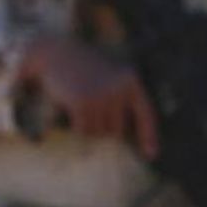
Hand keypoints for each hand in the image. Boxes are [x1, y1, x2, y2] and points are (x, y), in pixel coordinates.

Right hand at [17, 37, 157, 157]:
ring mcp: (102, 97)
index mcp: (131, 81)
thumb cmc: (82, 68)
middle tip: (89, 105)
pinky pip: (83, 130)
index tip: (150, 155)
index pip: (146, 114)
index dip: (149, 136)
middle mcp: (120, 90)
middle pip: (116, 131)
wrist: (55, 51)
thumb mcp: (108, 79)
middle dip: (102, 126)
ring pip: (98, 132)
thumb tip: (121, 137)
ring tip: (78, 101)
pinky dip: (75, 126)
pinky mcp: (83, 103)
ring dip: (87, 125)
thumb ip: (119, 103)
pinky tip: (69, 106)